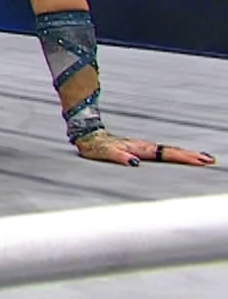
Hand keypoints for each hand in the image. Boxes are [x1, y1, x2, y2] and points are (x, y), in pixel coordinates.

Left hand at [73, 129, 215, 166]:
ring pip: (170, 151)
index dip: (184, 158)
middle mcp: (145, 147)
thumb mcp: (105, 153)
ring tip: (205, 159)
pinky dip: (177, 155)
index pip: (166, 154)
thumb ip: (119, 157)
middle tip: (210, 161)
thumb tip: (134, 163)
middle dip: (192, 156)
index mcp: (140, 148)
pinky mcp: (142, 149)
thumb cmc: (95, 146)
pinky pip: (164, 152)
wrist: (88, 135)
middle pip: (172, 151)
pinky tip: (183, 157)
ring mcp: (144, 147)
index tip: (200, 161)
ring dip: (187, 155)